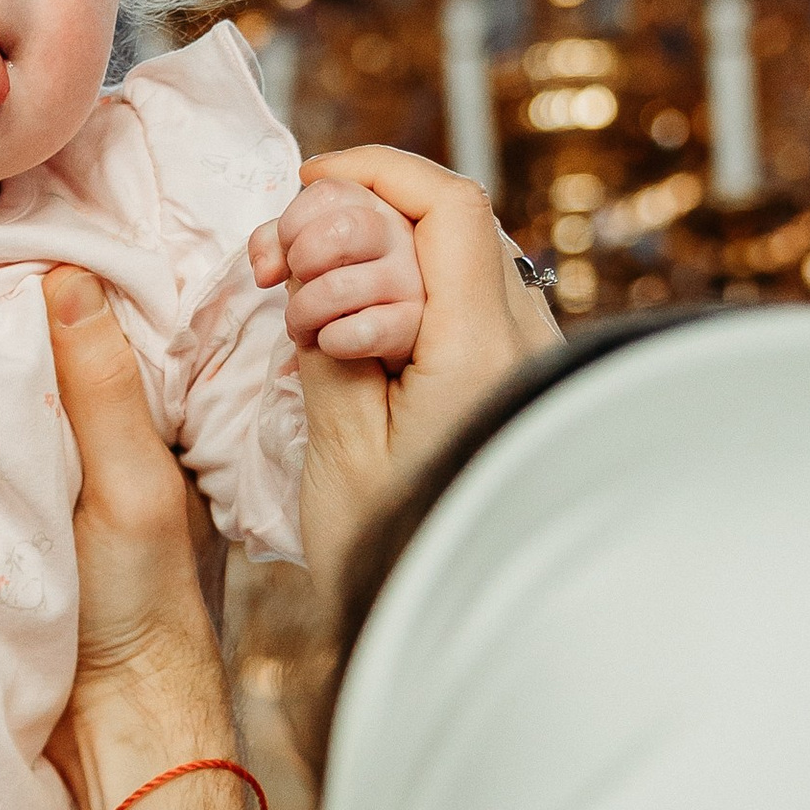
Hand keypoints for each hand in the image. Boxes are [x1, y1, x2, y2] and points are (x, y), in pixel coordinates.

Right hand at [41, 266, 235, 809]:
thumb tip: (66, 276)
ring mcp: (31, 471)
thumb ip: (104, 391)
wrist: (104, 720)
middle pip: (23, 347)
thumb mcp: (131, 486)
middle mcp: (81, 432)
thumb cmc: (141, 608)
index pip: (84, 316)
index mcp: (132, 415)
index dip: (43, 267)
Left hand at [251, 176, 422, 364]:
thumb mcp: (308, 257)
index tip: (287, 247)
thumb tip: (264, 270)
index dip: (292, 221)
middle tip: (297, 281)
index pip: (331, 191)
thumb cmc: (342, 295)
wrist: (382, 356)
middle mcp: (403, 238)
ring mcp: (413, 282)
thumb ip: (278, 243)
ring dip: (303, 311)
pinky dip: (330, 341)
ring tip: (302, 325)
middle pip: (340, 228)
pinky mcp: (415, 328)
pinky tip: (330, 343)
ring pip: (340, 284)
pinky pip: (361, 331)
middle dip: (300, 259)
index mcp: (378, 208)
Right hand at [290, 147, 561, 586]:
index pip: (445, 204)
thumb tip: (317, 270)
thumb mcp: (344, 456)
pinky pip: (463, 312)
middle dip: (355, 223)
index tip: (304, 186)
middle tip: (279, 265)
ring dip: (375, 268)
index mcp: (481, 349)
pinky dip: (402, 305)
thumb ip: (328, 348)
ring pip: (455, 266)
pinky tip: (349, 348)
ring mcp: (531, 363)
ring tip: (304, 316)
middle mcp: (524, 342)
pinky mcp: (520, 387)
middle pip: (448, 225)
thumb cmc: (411, 561)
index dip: (373, 174)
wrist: (496, 635)